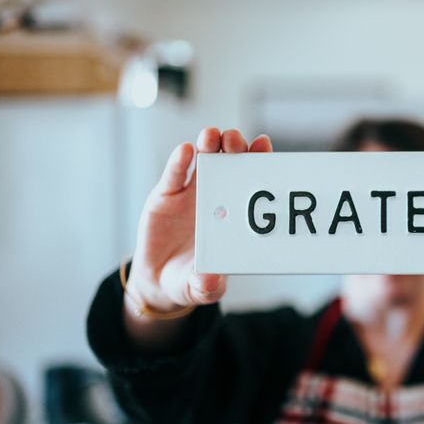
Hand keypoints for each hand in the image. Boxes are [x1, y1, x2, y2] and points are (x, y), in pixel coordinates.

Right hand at [127, 128, 273, 313]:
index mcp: (234, 215)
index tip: (264, 145)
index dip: (259, 161)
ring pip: (204, 161)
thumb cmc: (191, 279)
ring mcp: (192, 193)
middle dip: (235, 148)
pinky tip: (185, 150)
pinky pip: (174, 174)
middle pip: (230, 164)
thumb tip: (210, 282)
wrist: (159, 279)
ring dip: (209, 145)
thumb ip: (207, 286)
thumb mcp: (200, 288)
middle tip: (236, 140)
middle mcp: (217, 197)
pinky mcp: (166, 195)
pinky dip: (179, 161)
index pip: (251, 182)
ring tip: (212, 136)